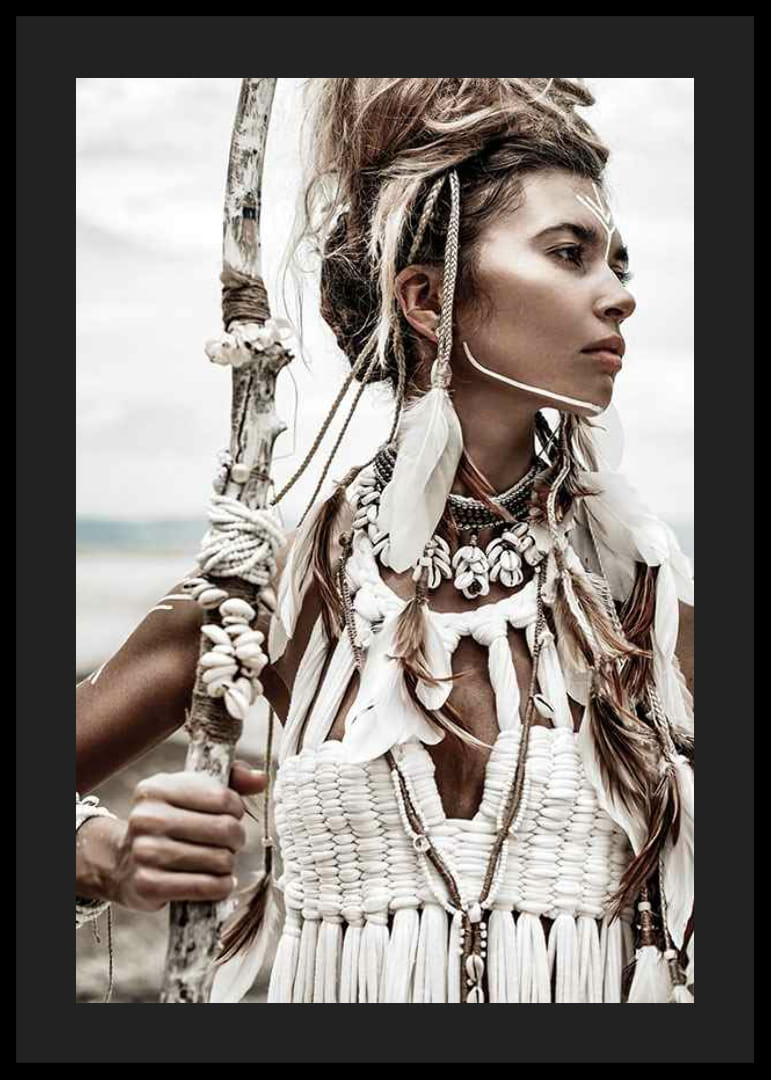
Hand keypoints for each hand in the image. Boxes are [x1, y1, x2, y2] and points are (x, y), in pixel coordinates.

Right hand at [112, 762, 267, 912]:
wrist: (124, 861)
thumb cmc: (171, 821)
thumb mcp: (193, 791)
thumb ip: (230, 779)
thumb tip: (260, 778)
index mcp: (157, 788)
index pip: (223, 797)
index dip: (237, 808)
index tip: (232, 814)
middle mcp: (146, 818)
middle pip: (224, 829)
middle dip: (236, 838)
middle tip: (231, 842)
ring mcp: (144, 852)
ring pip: (218, 860)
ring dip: (228, 864)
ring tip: (221, 861)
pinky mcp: (147, 885)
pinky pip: (204, 887)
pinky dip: (220, 887)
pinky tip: (219, 882)